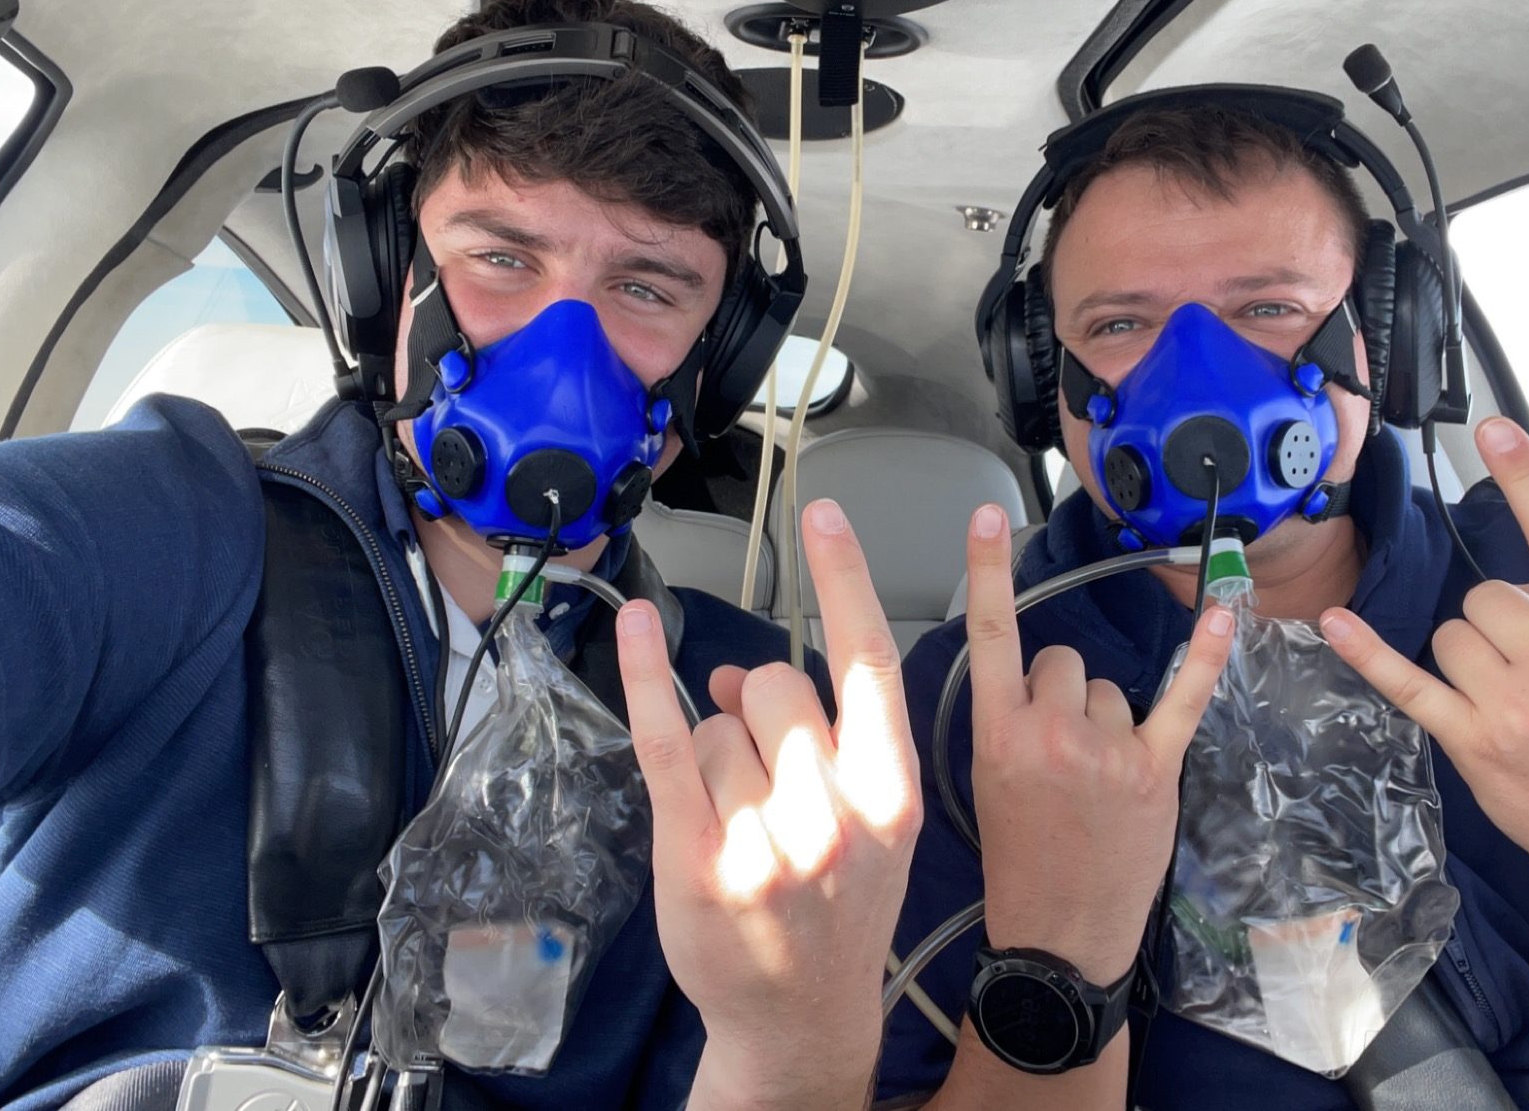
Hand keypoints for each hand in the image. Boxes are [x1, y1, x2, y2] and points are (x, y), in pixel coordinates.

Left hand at [616, 498, 919, 1110]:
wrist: (804, 1017)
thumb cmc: (842, 912)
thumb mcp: (868, 823)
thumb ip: (828, 738)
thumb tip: (746, 678)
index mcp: (892, 792)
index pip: (871, 659)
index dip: (847, 577)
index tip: (825, 512)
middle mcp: (834, 811)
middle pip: (778, 686)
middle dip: (761, 710)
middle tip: (768, 775)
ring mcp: (762, 838)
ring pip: (720, 724)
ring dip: (718, 753)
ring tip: (741, 821)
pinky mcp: (695, 855)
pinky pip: (663, 739)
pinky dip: (645, 676)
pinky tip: (636, 631)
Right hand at [962, 502, 1234, 983]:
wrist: (1059, 933)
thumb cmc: (1018, 862)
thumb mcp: (985, 784)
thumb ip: (1006, 721)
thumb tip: (1035, 679)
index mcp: (996, 735)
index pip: (990, 635)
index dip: (987, 570)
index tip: (986, 516)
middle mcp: (1051, 733)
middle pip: (1062, 662)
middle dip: (1061, 691)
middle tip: (1057, 749)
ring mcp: (1108, 751)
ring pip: (1111, 688)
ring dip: (1106, 718)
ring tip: (1094, 776)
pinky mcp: (1155, 769)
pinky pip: (1183, 697)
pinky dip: (1208, 655)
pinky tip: (1227, 614)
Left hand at [1317, 417, 1528, 896]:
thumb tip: (1523, 576)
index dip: (1527, 480)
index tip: (1493, 429)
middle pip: (1486, 596)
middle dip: (1500, 620)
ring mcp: (1515, 709)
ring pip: (1451, 634)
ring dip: (1469, 655)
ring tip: (1514, 697)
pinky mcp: (1474, 744)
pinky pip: (1407, 683)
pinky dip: (1369, 652)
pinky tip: (1337, 622)